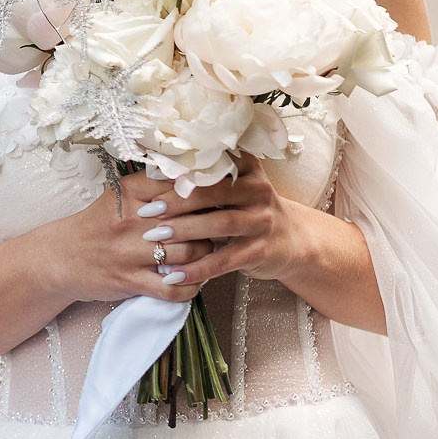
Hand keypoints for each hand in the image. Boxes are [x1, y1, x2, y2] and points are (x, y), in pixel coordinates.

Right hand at [41, 170, 216, 305]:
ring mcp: (130, 252)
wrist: (61, 258)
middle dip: (211, 227)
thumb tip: (198, 179)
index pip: (182, 187)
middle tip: (218, 228)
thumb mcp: (120, 196)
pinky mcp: (130, 281)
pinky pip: (173, 289)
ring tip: (204, 254)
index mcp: (131, 194)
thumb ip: (154, 186)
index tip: (219, 199)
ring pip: (189, 254)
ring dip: (204, 256)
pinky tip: (190, 280)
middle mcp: (132, 220)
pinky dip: (189, 287)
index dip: (206, 194)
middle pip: (192, 221)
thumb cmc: (97, 225)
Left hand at [128, 157, 305, 287]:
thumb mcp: (231, 187)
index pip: (212, 164)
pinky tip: (174, 274)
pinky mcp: (260, 250)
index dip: (180, 171)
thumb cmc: (245, 208)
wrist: (290, 239)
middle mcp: (258, 190)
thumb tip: (150, 173)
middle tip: (147, 211)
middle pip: (215, 191)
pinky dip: (198, 268)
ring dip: (186, 230)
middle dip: (178, 201)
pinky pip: (226, 260)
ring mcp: (262, 221)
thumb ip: (202, 179)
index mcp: (246, 167)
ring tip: (156, 237)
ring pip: (221, 223)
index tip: (150, 179)